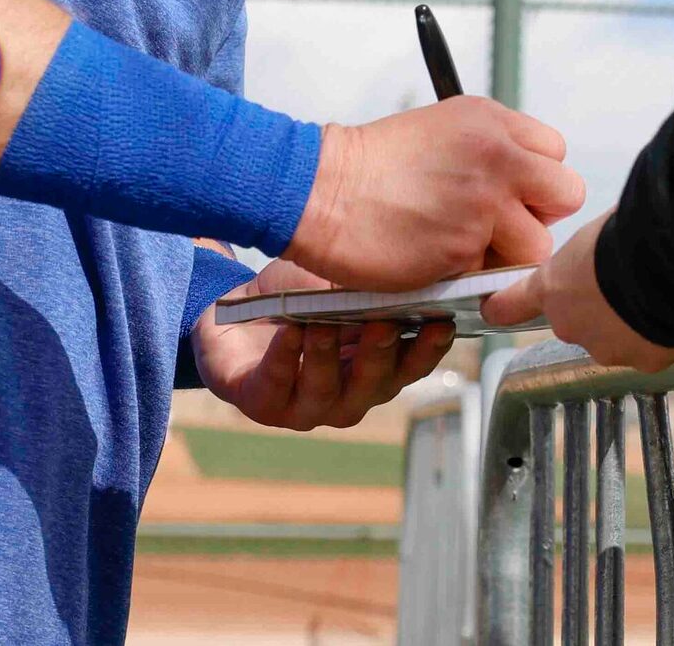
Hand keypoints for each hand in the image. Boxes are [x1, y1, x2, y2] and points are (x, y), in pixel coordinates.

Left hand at [191, 259, 454, 429]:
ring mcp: (305, 407)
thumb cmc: (295, 300)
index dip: (428, 349)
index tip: (442, 322)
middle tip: (386, 322)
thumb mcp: (334, 284)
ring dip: (327, 355)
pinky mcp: (262, 405)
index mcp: (375, 371)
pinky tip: (290, 331)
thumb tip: (406, 265)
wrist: (231, 315)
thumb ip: (367, 287)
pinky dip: (284, 356)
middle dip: (380, 353)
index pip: (411, 366)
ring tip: (325, 324)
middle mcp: (347, 398)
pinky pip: (276, 383)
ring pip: (325, 389)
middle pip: (374, 384)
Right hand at [285, 97, 585, 289]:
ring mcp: (484, 204)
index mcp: (491, 122)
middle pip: (566, 194)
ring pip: (537, 247)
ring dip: (507, 256)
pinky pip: (493, 276)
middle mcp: (497, 157)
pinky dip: (470, 276)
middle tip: (501, 226)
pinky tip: (437, 257)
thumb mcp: (442, 129)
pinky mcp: (465, 249)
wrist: (320, 190)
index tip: (510, 193)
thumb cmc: (372, 165)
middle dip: (539, 216)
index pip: (555, 153)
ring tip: (464, 246)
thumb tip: (526, 185)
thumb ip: (492, 150)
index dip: (535, 181)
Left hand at [483, 212, 673, 371]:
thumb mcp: (595, 233)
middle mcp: (570, 325)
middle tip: (625, 281)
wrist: (666, 264)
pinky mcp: (643, 362)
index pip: (512, 304)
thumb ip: (587, 254)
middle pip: (577, 320)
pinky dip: (659, 335)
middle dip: (598, 306)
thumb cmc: (628, 234)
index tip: (493, 308)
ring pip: (615, 338)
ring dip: (629, 322)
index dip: (505, 306)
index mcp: (551, 287)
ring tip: (656, 293)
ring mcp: (606, 348)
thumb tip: (604, 251)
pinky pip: (649, 348)